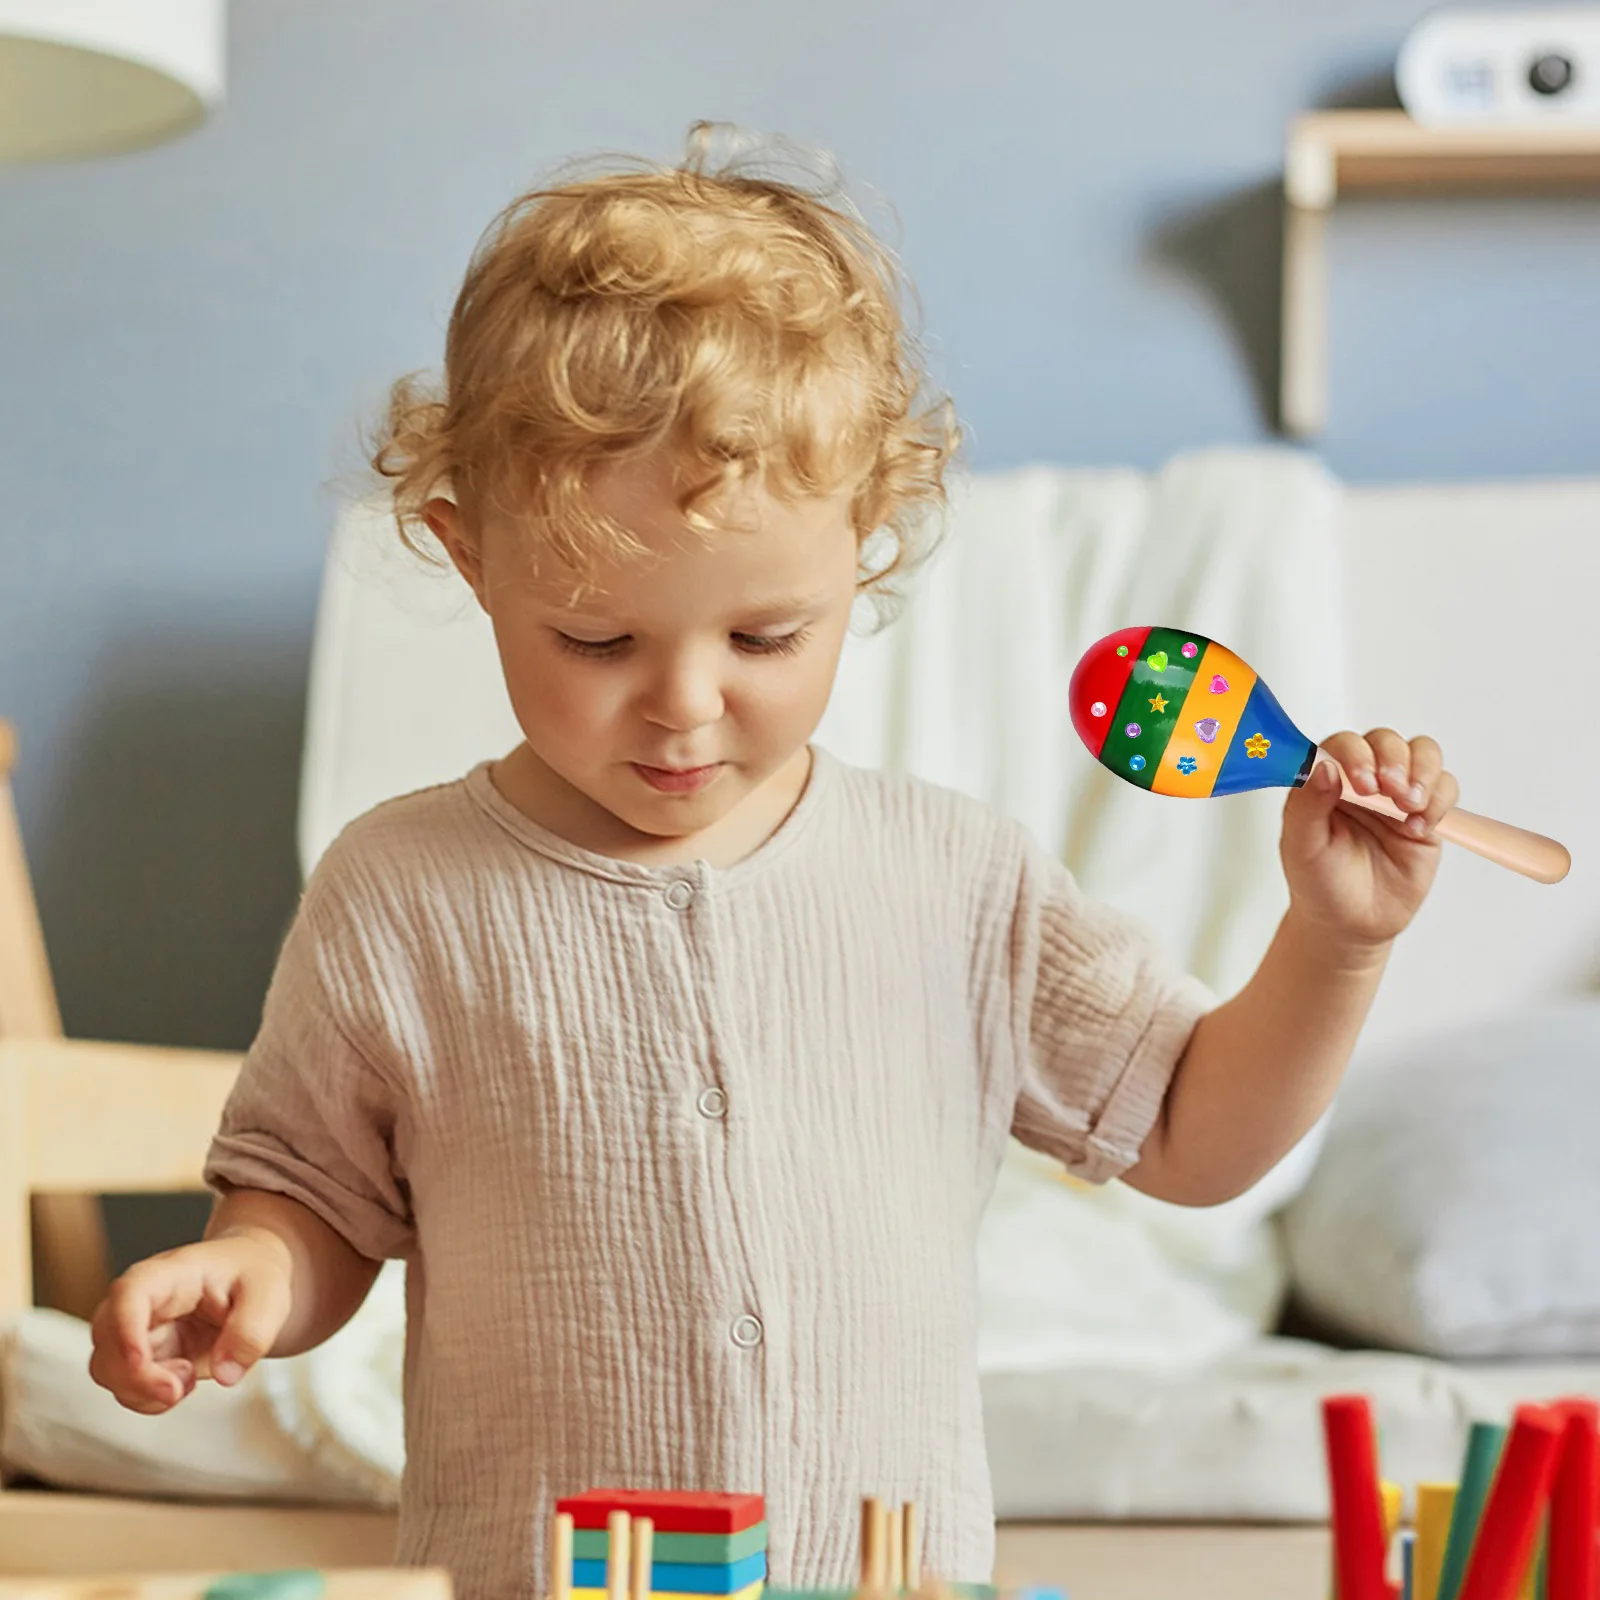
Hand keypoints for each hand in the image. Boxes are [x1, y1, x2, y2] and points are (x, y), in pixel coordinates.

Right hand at [88, 1234, 291, 1413]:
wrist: (249, 1276)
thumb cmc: (253, 1274)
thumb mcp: (270, 1292)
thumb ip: (252, 1331)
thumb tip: (226, 1374)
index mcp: (170, 1273)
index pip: (129, 1293)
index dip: (125, 1328)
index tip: (141, 1361)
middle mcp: (141, 1300)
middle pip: (107, 1340)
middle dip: (136, 1376)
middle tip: (181, 1386)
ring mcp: (136, 1329)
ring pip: (107, 1370)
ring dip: (143, 1390)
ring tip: (190, 1376)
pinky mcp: (142, 1356)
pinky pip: (125, 1387)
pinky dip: (150, 1398)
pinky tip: (184, 1382)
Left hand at [1279, 727, 1458, 948]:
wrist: (1350, 923)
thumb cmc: (1318, 881)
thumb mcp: (1301, 848)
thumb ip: (1306, 807)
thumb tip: (1323, 768)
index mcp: (1325, 780)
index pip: (1342, 744)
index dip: (1355, 754)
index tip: (1361, 784)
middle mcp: (1362, 780)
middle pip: (1386, 741)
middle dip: (1392, 759)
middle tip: (1389, 791)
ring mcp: (1396, 795)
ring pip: (1422, 754)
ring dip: (1422, 772)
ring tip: (1409, 806)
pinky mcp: (1426, 815)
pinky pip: (1445, 788)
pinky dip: (1438, 800)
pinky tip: (1418, 828)